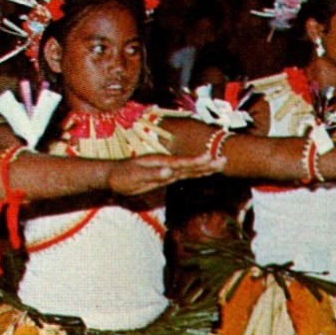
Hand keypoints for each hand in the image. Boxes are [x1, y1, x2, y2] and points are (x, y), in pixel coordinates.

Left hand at [105, 151, 224, 195]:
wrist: (111, 175)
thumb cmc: (121, 177)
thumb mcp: (135, 176)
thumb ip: (152, 174)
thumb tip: (169, 171)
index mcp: (161, 163)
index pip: (183, 164)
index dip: (198, 162)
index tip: (213, 158)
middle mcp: (165, 165)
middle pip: (190, 165)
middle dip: (207, 164)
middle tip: (224, 160)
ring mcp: (165, 169)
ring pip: (188, 169)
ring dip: (203, 167)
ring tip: (218, 164)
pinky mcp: (163, 175)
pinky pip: (182, 174)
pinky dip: (194, 172)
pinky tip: (201, 171)